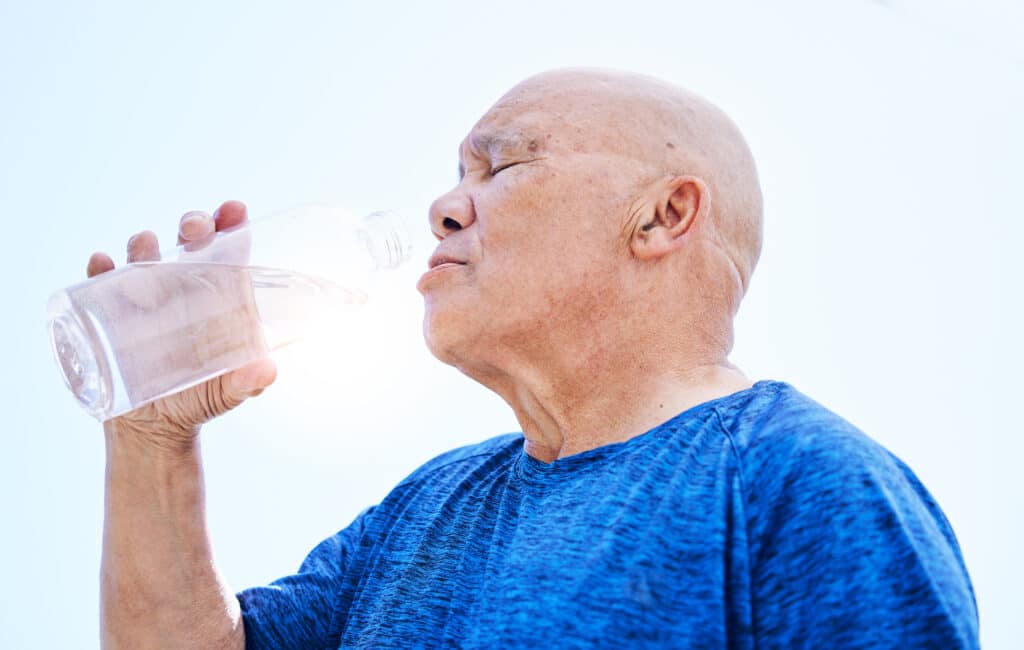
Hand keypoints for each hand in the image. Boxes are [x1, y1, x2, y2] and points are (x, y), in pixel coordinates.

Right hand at [88, 200, 276, 449]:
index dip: (231, 226)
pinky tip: (102, 264)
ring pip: (144, 256)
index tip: (234, 209)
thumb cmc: (203, 399)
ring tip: (148, 246)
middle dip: (192, 226)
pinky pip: (102, 284)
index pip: (228, 252)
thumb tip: (268, 371)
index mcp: (219, 297)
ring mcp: (146, 297)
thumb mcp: (231, 394)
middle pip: (188, 243)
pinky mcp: (112, 314)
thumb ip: (249, 382)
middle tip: (194, 227)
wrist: (156, 428)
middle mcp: (184, 289)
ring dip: (145, 244)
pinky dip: (101, 270)